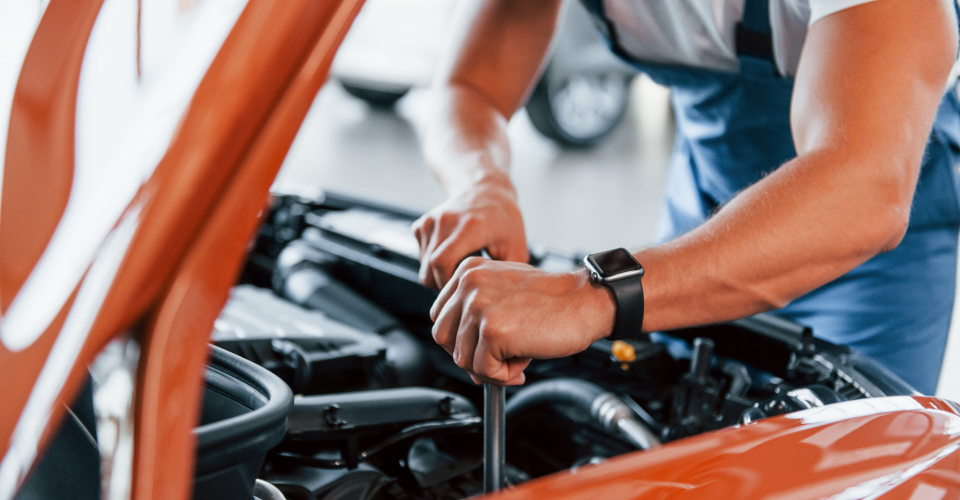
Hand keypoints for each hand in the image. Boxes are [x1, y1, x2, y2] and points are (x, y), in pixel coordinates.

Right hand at [413, 180, 528, 288]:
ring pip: (423, 264)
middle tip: (463, 286)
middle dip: (442, 285)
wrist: (486, 191)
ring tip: (461, 267)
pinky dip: (432, 262)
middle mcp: (446, 220)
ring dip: (438, 274)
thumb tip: (495, 300)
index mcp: (470, 226)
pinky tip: (453, 255)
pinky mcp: (422, 224)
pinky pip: (421, 255)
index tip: (463, 291)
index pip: (442, 262)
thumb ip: (505, 275)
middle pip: (429, 268)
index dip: (447, 284)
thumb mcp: (516, 247)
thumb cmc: (504, 222)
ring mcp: (431, 221)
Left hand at [430, 258, 615, 384]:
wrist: (585, 301)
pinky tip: (522, 363)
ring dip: (489, 368)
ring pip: (462, 358)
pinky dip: (503, 376)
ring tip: (516, 359)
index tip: (482, 347)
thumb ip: (477, 316)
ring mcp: (479, 306)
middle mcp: (469, 284)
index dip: (460, 339)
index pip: (441, 315)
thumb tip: (463, 357)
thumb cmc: (553, 300)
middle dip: (470, 356)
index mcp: (468, 270)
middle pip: (443, 337)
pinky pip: (483, 369)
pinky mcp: (493, 330)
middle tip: (497, 361)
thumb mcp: (504, 294)